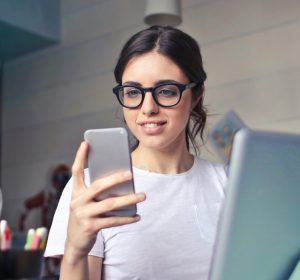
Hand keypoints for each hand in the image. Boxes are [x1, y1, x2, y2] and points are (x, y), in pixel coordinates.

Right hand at [65, 141, 145, 260]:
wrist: (75, 242)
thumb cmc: (85, 215)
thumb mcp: (86, 202)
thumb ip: (98, 192)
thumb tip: (121, 181)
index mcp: (76, 192)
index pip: (76, 171)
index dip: (80, 156)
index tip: (86, 143)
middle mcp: (77, 201)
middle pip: (98, 186)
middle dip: (115, 178)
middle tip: (130, 174)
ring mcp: (83, 215)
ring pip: (110, 204)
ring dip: (128, 200)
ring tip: (143, 196)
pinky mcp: (90, 227)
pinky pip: (113, 221)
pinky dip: (127, 218)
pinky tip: (137, 216)